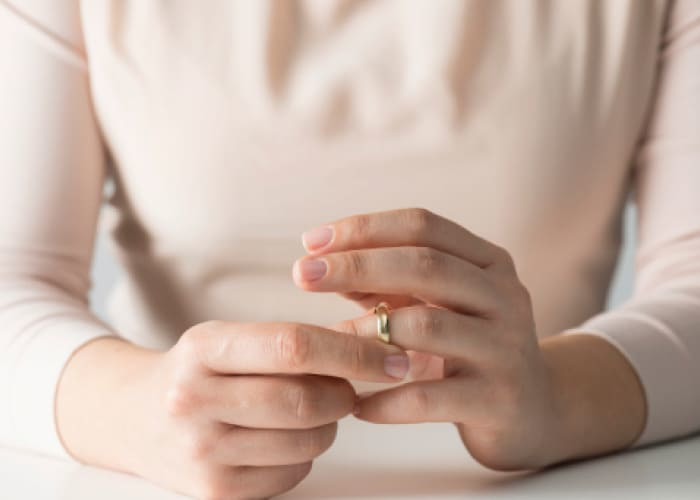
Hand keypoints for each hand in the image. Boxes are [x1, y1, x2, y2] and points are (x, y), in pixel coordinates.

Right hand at [57, 321, 408, 498]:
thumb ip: (295, 343)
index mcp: (204, 348)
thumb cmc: (197, 372)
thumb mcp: (230, 340)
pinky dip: (304, 456)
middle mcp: (195, 400)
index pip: (295, 346)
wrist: (132, 417)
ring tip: (308, 410)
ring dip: (328, 425)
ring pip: (309, 441)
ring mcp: (202, 452)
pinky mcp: (214, 493)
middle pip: (308, 399)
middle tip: (350, 387)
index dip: (354, 352)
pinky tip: (280, 438)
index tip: (393, 358)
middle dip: (347, 393)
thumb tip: (379, 347)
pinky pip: (294, 474)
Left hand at [292, 207, 562, 469]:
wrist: (537, 410)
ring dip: (367, 331)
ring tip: (327, 342)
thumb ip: (387, 283)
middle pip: (425, 264)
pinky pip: (431, 396)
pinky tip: (355, 405)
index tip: (311, 242)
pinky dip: (386, 399)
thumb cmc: (471, 347)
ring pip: (429, 325)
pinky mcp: (498, 399)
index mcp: (488, 261)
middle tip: (302, 275)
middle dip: (356, 265)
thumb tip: (321, 263)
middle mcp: (504, 295)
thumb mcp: (436, 304)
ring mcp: (506, 347)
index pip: (423, 225)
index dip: (364, 228)